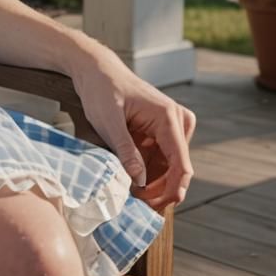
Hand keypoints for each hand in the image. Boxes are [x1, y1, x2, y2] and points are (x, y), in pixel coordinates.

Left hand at [71, 47, 196, 211]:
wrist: (94, 68)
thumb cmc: (100, 89)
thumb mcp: (107, 121)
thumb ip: (125, 151)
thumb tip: (141, 182)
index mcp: (168, 117)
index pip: (181, 164)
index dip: (172, 190)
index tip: (156, 207)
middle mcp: (176, 120)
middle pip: (177, 168)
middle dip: (160, 189)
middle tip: (138, 204)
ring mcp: (170, 125)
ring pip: (169, 165)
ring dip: (154, 182)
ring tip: (133, 195)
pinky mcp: (160, 129)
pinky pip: (160, 157)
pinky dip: (149, 170)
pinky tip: (133, 179)